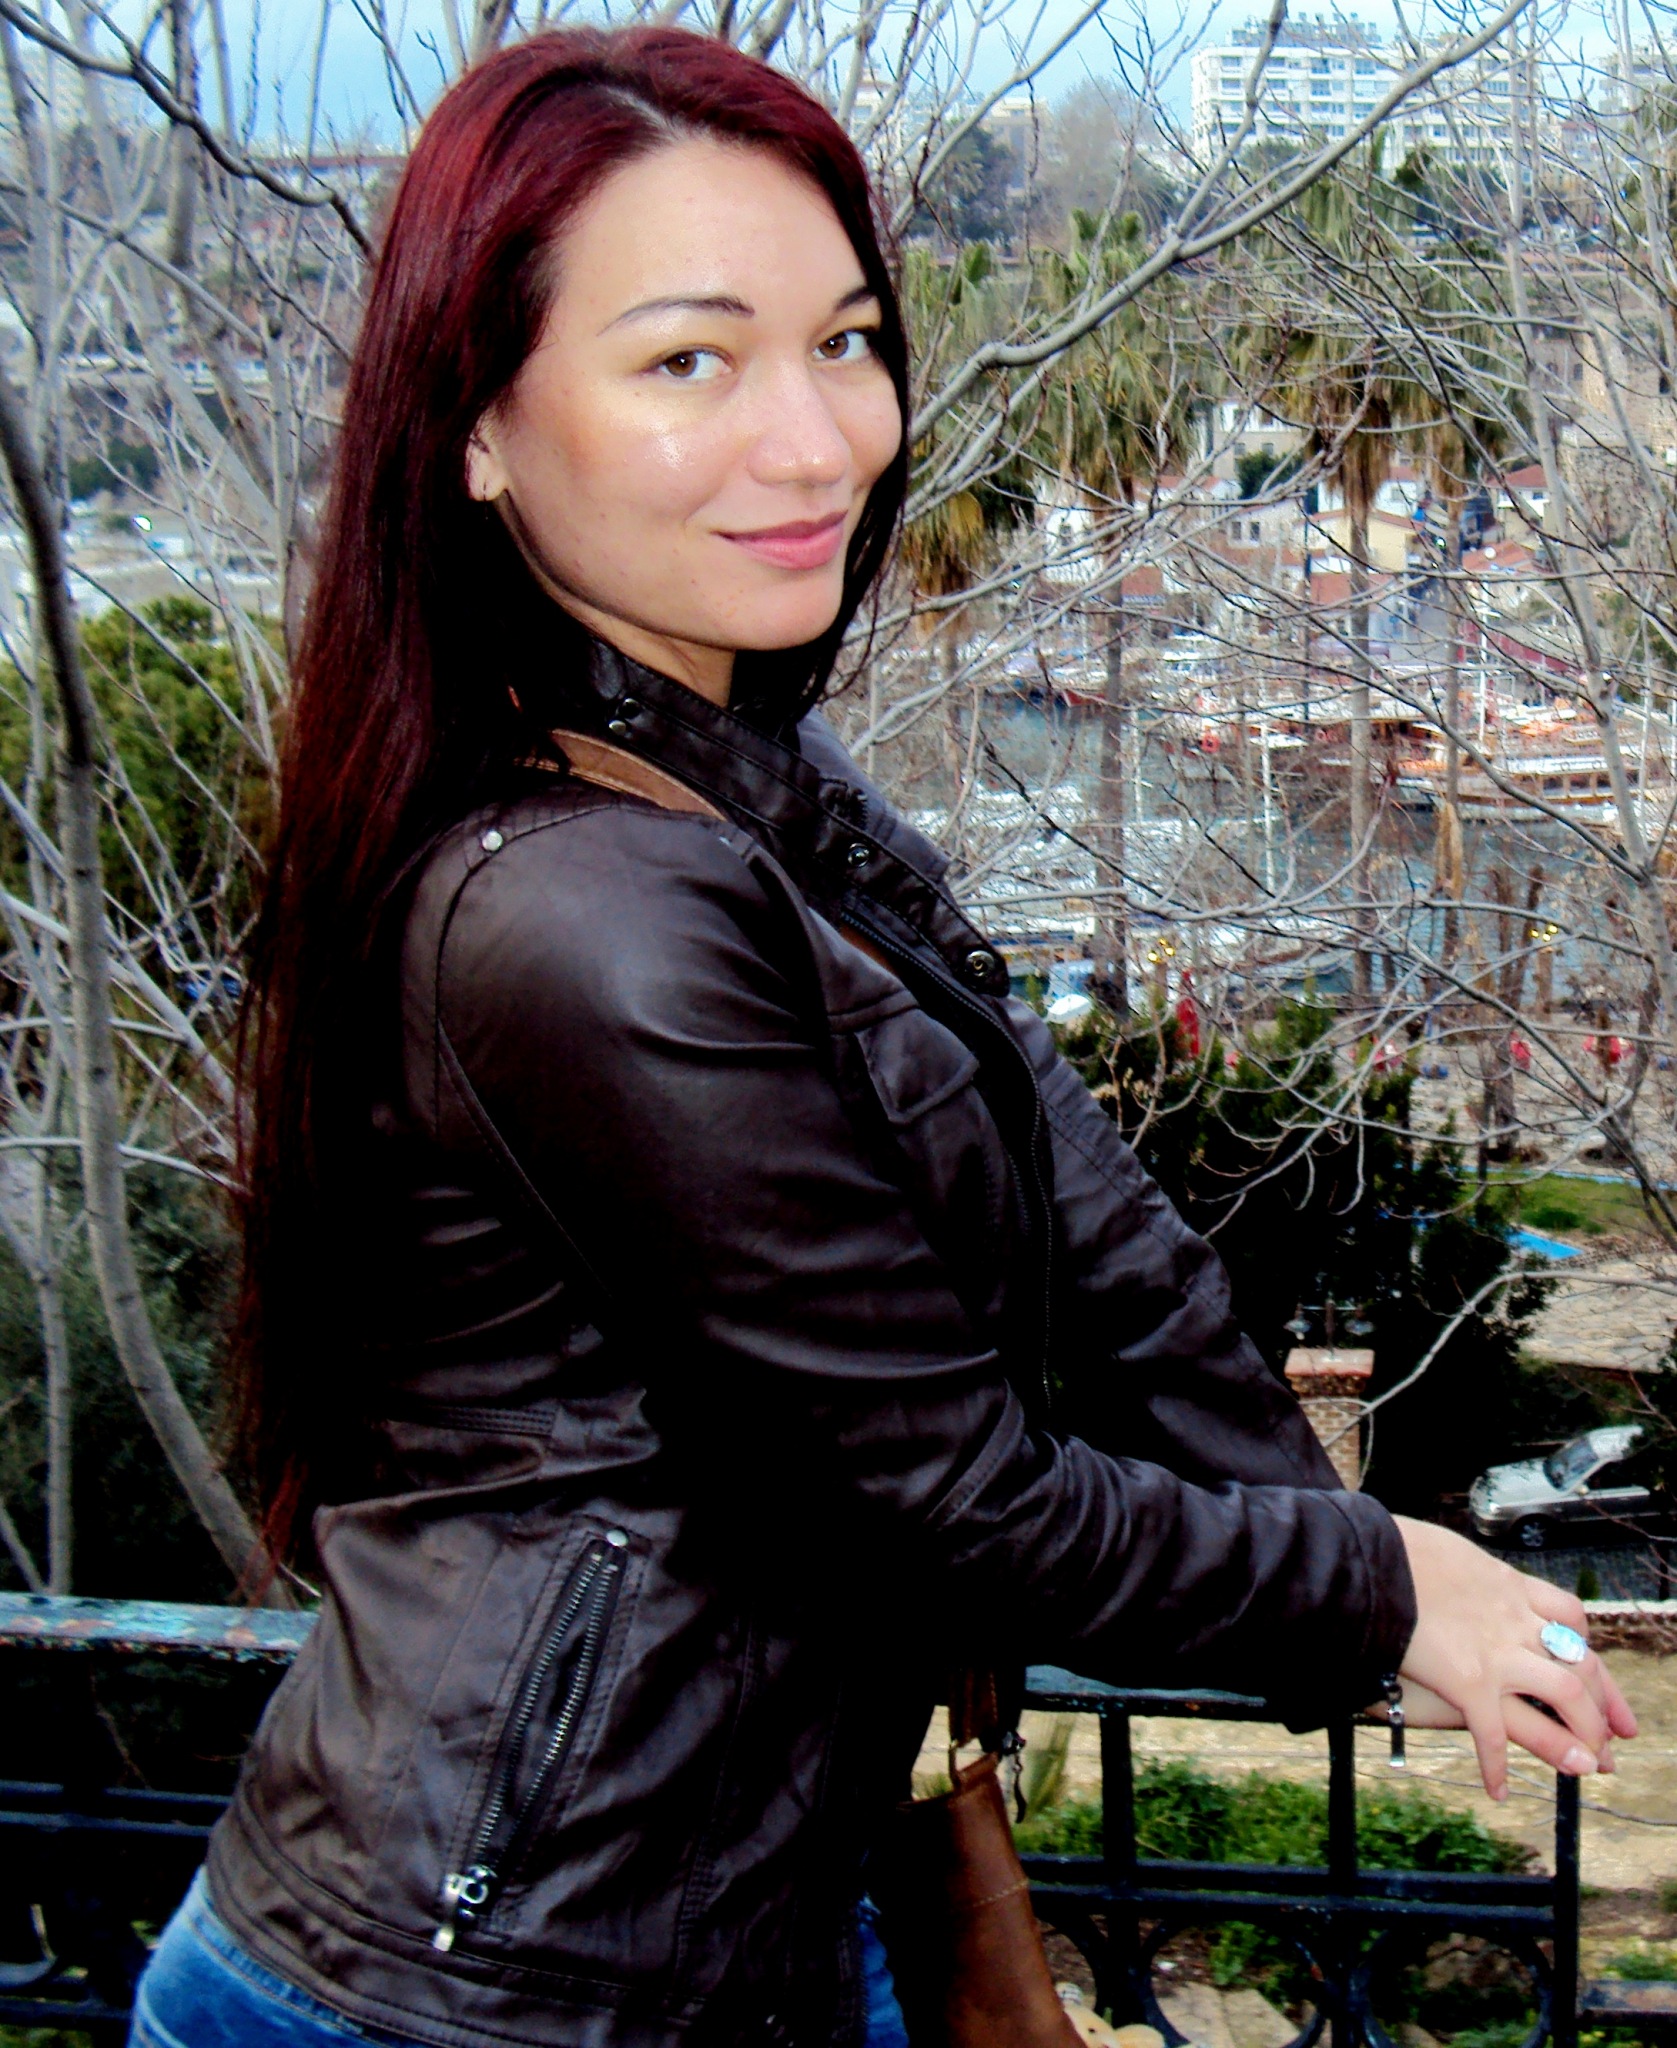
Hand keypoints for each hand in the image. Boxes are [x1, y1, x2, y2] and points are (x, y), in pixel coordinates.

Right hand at [1392, 1517, 1637, 1800]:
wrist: (1365, 1561)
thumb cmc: (1390, 1552)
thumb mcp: (1440, 1554)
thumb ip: (1461, 1575)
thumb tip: (1454, 1578)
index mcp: (1508, 1584)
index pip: (1571, 1616)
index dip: (1588, 1650)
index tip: (1596, 1674)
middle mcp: (1516, 1618)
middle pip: (1582, 1661)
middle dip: (1604, 1705)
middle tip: (1614, 1738)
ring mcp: (1498, 1651)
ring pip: (1566, 1695)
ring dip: (1580, 1735)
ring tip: (1583, 1765)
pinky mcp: (1468, 1681)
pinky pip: (1494, 1734)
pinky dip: (1498, 1766)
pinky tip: (1498, 1790)